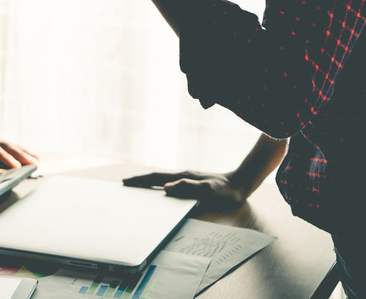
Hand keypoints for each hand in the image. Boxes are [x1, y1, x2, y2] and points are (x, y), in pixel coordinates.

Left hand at [0, 114, 38, 168]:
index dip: (3, 157)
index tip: (15, 165)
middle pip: (4, 144)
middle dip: (20, 154)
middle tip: (33, 163)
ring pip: (7, 143)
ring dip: (21, 151)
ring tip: (36, 159)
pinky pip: (4, 145)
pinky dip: (16, 149)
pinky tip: (25, 154)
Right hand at [123, 170, 248, 209]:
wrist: (242, 183)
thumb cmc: (226, 191)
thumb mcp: (209, 191)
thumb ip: (188, 188)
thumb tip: (166, 188)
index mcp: (182, 177)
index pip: (155, 178)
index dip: (140, 180)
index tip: (125, 182)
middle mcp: (182, 175)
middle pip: (155, 177)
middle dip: (139, 180)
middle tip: (124, 183)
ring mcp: (187, 178)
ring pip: (162, 179)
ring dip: (147, 182)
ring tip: (136, 186)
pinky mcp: (192, 182)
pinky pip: (170, 183)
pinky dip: (158, 185)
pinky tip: (159, 190)